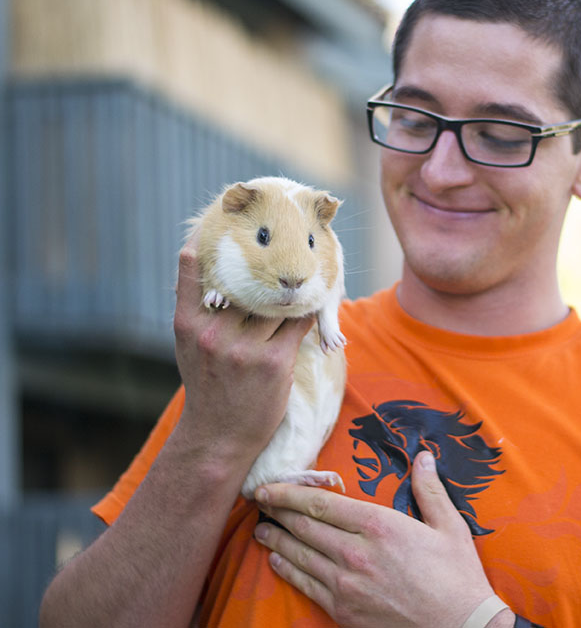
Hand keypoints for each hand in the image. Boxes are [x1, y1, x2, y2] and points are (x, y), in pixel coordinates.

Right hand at [172, 236, 312, 461]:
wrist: (217, 438)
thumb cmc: (206, 386)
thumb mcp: (188, 344)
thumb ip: (197, 307)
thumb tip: (203, 265)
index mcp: (188, 324)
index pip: (196, 273)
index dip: (209, 244)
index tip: (221, 220)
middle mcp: (213, 334)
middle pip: (246, 284)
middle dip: (263, 265)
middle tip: (282, 238)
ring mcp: (244, 348)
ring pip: (275, 302)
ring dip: (290, 288)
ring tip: (304, 269)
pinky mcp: (274, 362)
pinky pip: (297, 323)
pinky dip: (306, 311)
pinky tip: (314, 300)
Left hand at [253, 451, 502, 626]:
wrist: (460, 627)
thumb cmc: (458, 576)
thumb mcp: (450, 526)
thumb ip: (430, 489)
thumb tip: (424, 457)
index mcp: (380, 526)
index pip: (322, 504)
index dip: (290, 493)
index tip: (270, 486)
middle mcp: (356, 553)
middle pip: (304, 527)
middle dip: (277, 511)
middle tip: (259, 501)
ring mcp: (347, 585)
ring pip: (299, 555)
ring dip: (276, 539)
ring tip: (261, 528)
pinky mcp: (344, 611)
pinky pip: (306, 585)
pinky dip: (287, 570)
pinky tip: (276, 560)